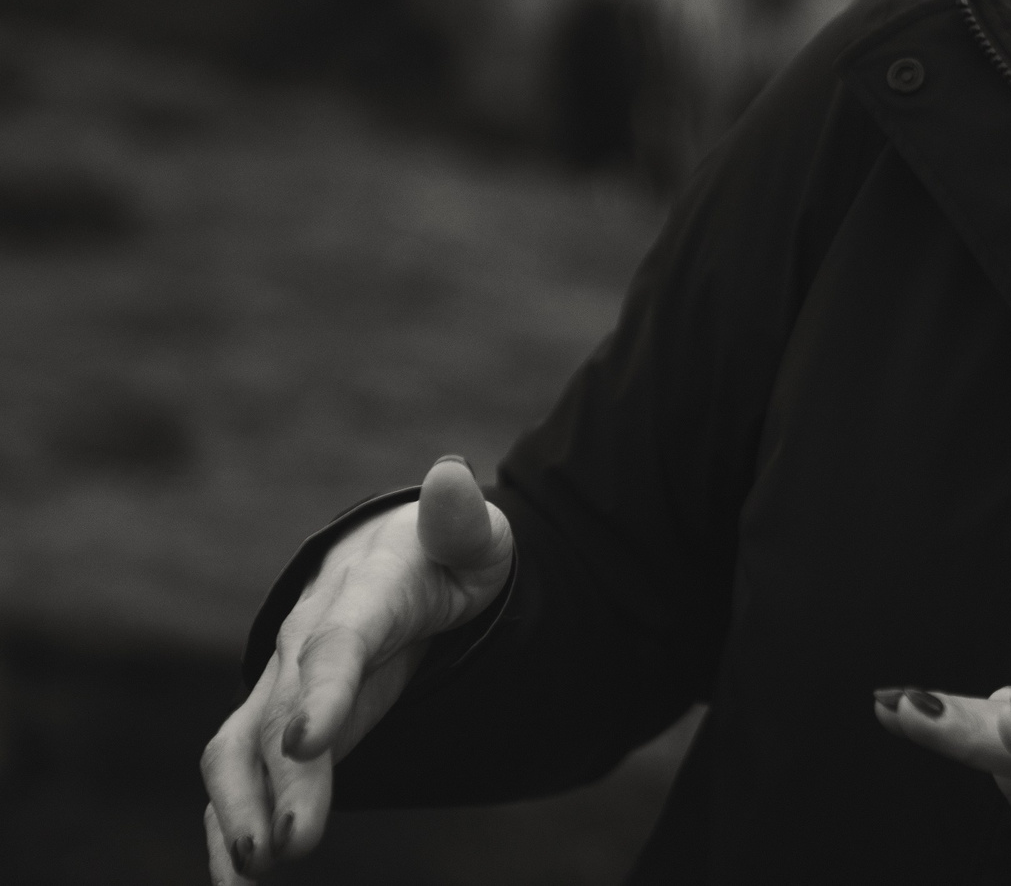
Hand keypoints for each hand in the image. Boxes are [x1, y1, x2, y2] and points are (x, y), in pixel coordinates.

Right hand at [199, 456, 514, 880]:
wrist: (393, 561)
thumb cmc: (444, 554)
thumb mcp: (473, 537)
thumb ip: (462, 521)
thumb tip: (453, 474)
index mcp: (360, 595)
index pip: (336, 642)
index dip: (322, 689)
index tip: (311, 740)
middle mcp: (303, 642)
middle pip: (281, 714)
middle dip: (281, 782)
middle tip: (289, 846)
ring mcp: (281, 687)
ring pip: (241, 751)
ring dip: (240, 812)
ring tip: (255, 872)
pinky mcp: (276, 726)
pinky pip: (238, 779)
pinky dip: (228, 829)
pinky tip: (235, 883)